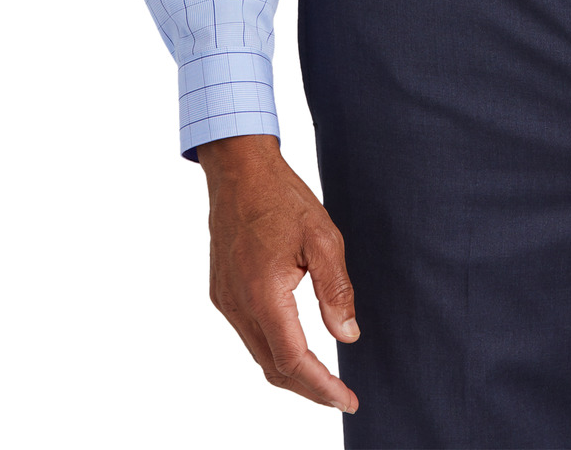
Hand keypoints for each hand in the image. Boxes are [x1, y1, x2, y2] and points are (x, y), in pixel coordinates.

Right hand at [198, 133, 358, 414]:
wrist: (239, 171)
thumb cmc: (282, 198)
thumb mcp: (322, 236)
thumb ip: (336, 290)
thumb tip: (348, 336)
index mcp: (263, 294)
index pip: (293, 361)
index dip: (322, 387)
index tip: (348, 399)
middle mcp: (238, 305)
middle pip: (273, 368)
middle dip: (308, 389)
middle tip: (341, 396)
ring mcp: (226, 301)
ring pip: (259, 355)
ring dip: (291, 373)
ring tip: (324, 379)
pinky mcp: (221, 293)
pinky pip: (249, 335)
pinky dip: (273, 351)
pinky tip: (294, 346)